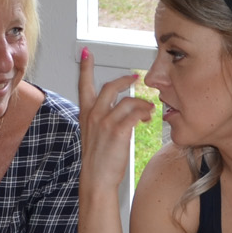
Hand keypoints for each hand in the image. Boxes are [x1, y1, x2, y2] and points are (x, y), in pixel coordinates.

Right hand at [76, 47, 152, 197]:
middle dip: (125, 80)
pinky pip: (135, 114)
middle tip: (135, 78)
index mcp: (85, 114)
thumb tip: (119, 109)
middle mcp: (93, 115)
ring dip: (141, 103)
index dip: (86, 67)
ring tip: (148, 109)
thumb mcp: (93, 135)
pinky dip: (144, 113)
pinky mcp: (118, 132)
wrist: (96, 180)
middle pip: (110, 86)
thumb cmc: (97, 160)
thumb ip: (101, 119)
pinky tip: (147, 118)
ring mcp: (105, 123)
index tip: (86, 52)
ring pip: (127, 101)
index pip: (83, 85)